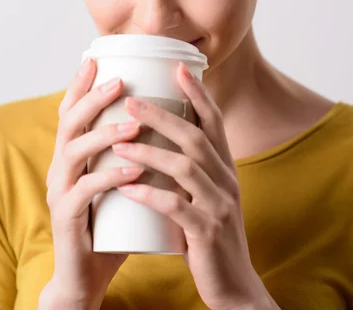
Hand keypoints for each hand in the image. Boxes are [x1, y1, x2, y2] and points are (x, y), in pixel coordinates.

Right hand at [44, 57, 142, 305]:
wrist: (89, 273)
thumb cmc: (111, 220)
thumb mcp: (120, 180)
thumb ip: (133, 153)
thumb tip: (169, 120)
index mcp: (73, 154)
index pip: (72, 111)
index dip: (80, 85)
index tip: (95, 59)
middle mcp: (61, 167)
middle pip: (68, 123)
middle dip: (92, 99)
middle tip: (119, 83)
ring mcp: (61, 191)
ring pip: (73, 152)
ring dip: (104, 134)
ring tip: (133, 124)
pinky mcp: (67, 217)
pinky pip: (85, 191)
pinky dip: (109, 177)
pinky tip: (132, 169)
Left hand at [112, 62, 271, 309]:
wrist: (233, 285)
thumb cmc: (210, 234)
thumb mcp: (206, 194)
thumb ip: (190, 169)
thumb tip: (157, 139)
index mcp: (225, 167)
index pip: (213, 121)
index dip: (198, 93)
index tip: (178, 68)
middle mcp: (226, 180)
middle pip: (194, 137)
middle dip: (162, 116)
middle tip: (130, 102)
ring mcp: (219, 205)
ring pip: (185, 167)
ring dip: (150, 153)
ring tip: (119, 143)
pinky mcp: (207, 233)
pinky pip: (177, 208)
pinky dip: (151, 195)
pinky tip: (128, 189)